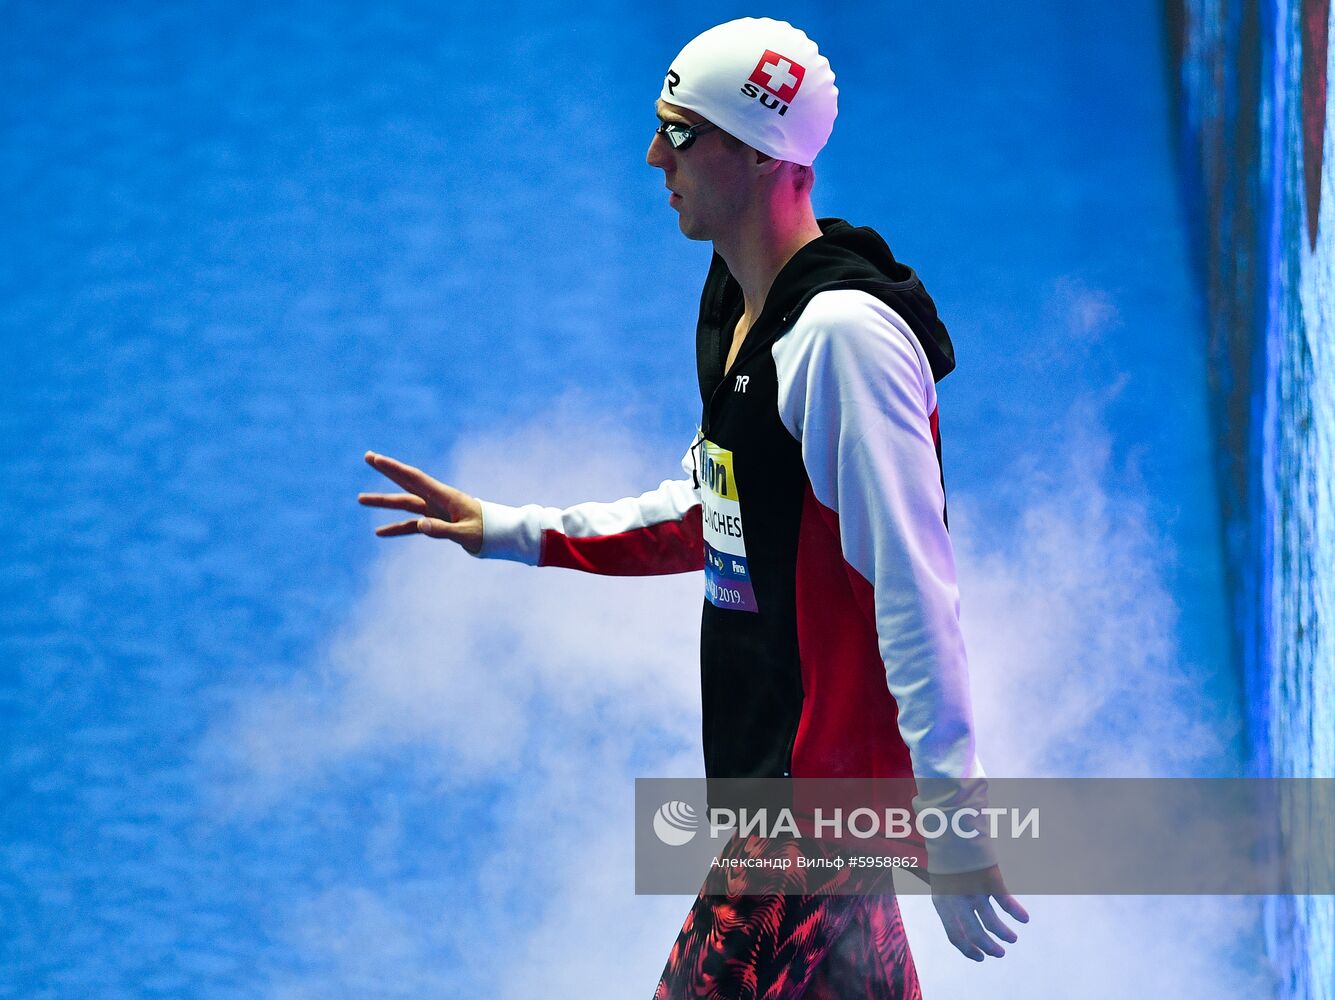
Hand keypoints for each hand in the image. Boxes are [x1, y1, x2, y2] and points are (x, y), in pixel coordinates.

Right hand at [358, 451, 483, 553]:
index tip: (376, 458)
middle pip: (406, 483)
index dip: (394, 468)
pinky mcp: (437, 523)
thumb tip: (419, 525)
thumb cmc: (488, 532)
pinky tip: (379, 532)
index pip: (414, 479)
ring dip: (383, 501)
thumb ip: (443, 530)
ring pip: (405, 504)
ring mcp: (435, 511)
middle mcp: (437, 500)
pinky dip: (396, 528)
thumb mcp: (466, 534)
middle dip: (387, 470)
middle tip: (367, 456)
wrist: (501, 534)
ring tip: (360, 498)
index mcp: (444, 497)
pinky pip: (412, 526)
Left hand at [929, 864, 1028, 960]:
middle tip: (1000, 953)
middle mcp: (956, 899)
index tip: (980, 958)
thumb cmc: (947, 857)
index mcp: (941, 902)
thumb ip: (952, 903)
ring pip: (991, 922)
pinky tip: (1024, 918)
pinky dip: (1016, 912)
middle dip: (989, 947)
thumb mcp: (942, 883)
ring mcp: (973, 890)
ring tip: (1012, 939)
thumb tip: (965, 924)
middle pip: (974, 933)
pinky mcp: (988, 879)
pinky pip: (1005, 902)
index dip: (968, 950)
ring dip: (1003, 933)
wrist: (950, 829)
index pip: (954, 935)